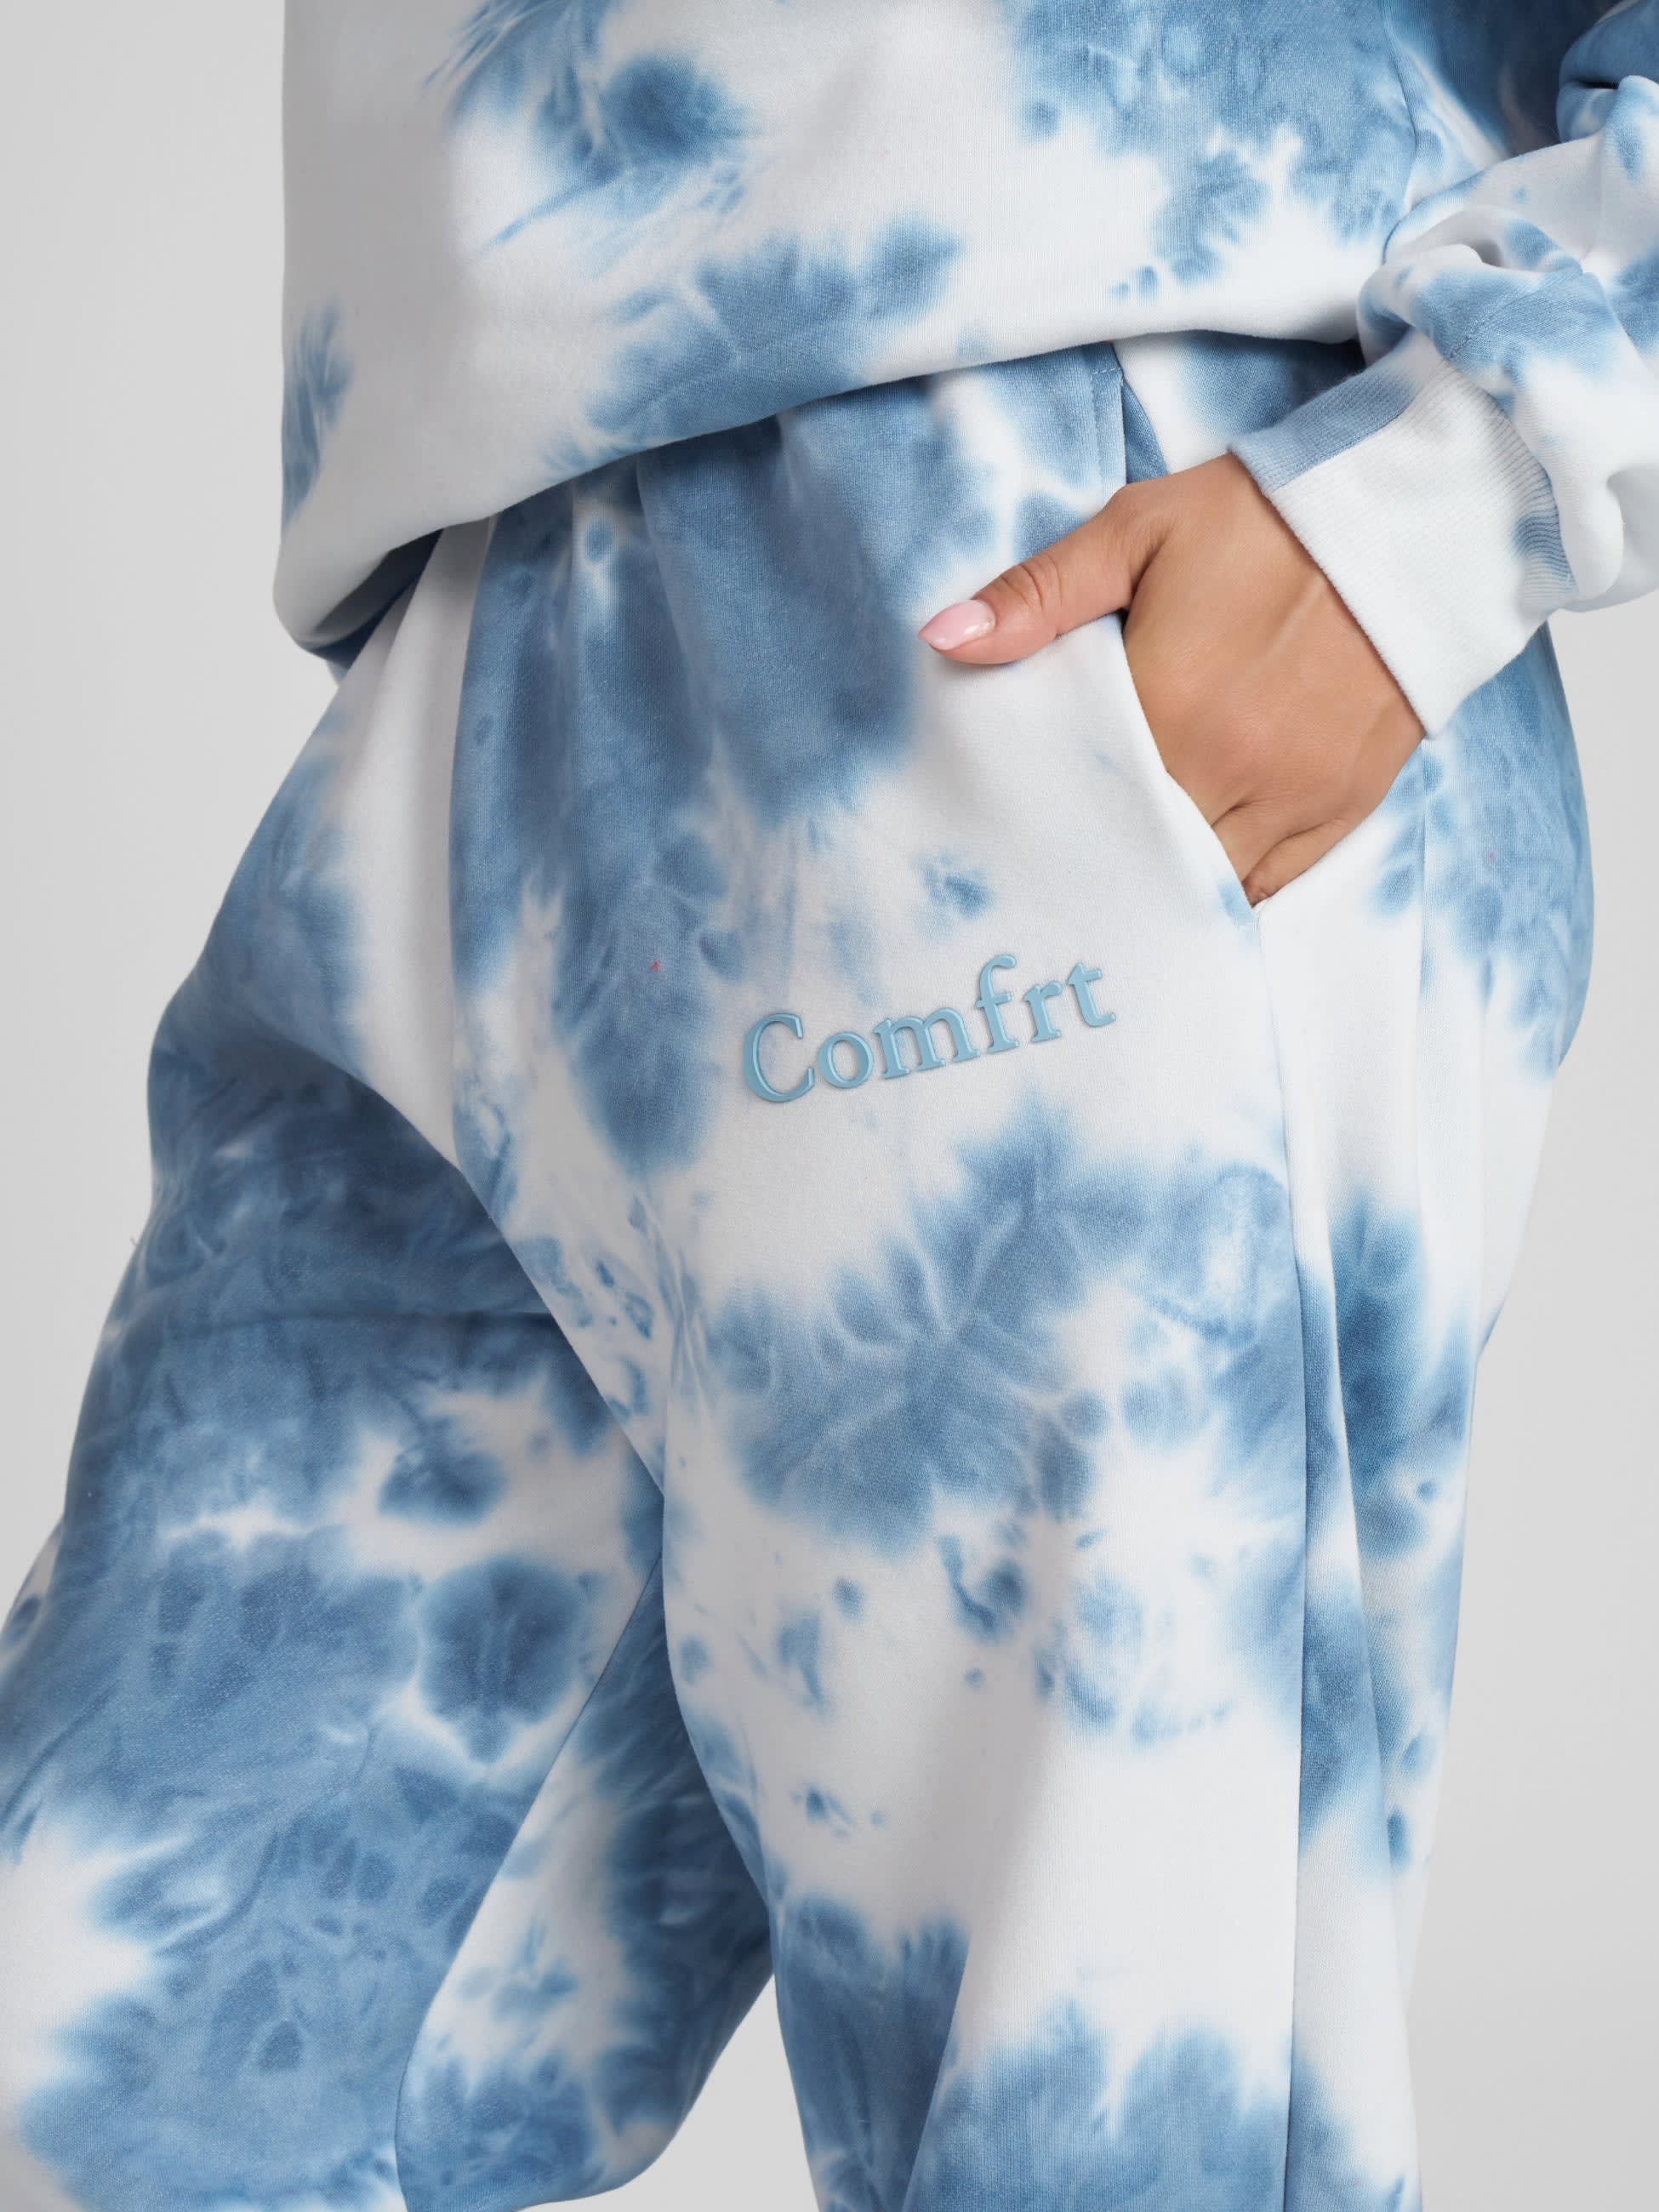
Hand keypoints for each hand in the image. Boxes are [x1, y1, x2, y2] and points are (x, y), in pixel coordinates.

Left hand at [918, 456, 1422, 903]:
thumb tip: (942, 637)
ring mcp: (1290, 799)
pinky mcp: (1342, 811)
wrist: (1407, 522)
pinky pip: (1268, 888)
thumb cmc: (1260, 522)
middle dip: (1096, 869)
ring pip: (1203, 888)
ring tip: (1114, 891)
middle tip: (1053, 879)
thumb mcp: (1136, 531)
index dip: (1045, 826)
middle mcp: (1228, 771)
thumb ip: (1037, 595)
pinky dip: (1224, 895)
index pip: (1081, 802)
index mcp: (1166, 707)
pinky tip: (1187, 891)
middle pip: (1138, 859)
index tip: (1013, 837)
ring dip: (1159, 891)